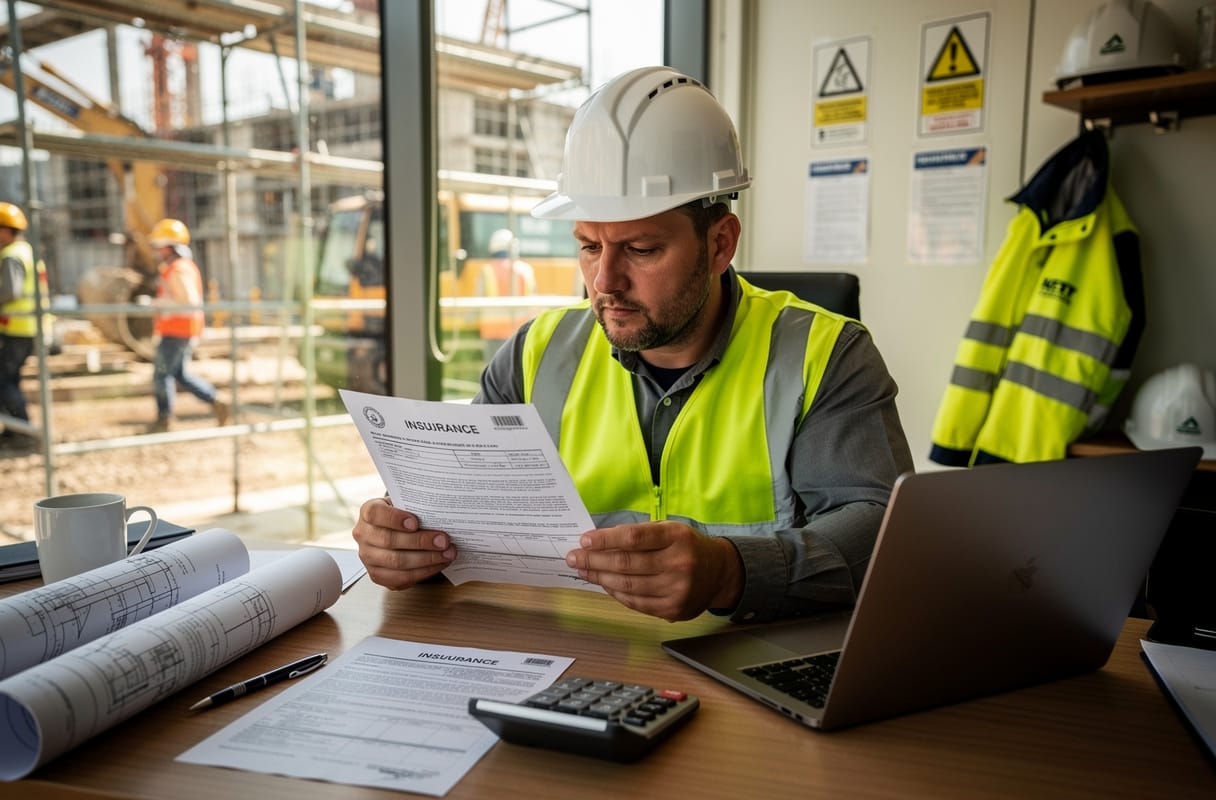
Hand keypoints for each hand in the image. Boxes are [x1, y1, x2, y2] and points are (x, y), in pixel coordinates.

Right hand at [352, 497, 455, 589]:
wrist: (392, 532)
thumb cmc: (401, 516)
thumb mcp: (404, 505)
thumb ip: (415, 507)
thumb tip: (440, 514)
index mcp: (368, 513)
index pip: (375, 513)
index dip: (395, 518)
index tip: (416, 522)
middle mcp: (363, 535)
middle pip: (389, 540)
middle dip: (420, 542)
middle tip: (443, 541)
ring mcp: (368, 558)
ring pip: (396, 562)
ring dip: (426, 559)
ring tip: (447, 554)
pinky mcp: (377, 576)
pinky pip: (401, 578)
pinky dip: (424, 572)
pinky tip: (439, 564)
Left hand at [564, 522, 743, 620]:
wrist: (719, 573)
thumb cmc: (688, 548)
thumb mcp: (670, 531)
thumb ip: (639, 535)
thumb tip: (599, 543)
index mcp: (677, 537)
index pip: (633, 538)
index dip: (605, 540)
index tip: (585, 540)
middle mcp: (679, 563)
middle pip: (626, 563)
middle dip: (594, 560)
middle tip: (574, 557)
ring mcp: (677, 589)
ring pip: (628, 585)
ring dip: (600, 578)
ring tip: (583, 571)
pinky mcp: (673, 609)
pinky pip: (636, 602)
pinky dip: (616, 593)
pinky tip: (604, 584)